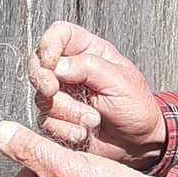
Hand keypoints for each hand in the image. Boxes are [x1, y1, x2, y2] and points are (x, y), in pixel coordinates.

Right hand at [27, 23, 166, 171]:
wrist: (138, 142)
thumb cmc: (136, 107)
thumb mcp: (120, 82)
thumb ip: (89, 67)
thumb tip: (56, 65)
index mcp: (91, 52)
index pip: (60, 34)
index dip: (49, 43)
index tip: (50, 62)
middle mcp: (73, 70)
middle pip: (39, 63)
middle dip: (43, 79)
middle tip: (54, 90)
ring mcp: (64, 94)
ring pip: (42, 96)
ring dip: (67, 111)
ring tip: (93, 119)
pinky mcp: (58, 118)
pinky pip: (45, 121)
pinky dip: (63, 129)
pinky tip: (83, 132)